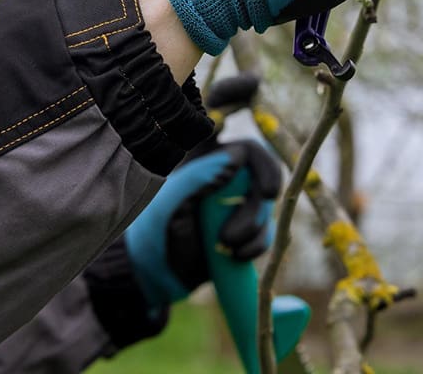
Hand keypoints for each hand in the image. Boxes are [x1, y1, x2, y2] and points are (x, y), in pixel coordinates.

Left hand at [121, 139, 281, 310]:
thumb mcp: (172, 202)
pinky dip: (257, 245)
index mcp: (206, 161)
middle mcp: (226, 178)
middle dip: (258, 203)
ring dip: (254, 228)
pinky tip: (236, 255)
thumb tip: (237, 156)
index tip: (267, 192)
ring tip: (224, 245)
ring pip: (266, 208)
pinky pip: (266, 232)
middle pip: (264, 178)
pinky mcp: (245, 231)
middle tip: (246, 218)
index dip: (264, 165)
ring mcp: (238, 205)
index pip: (246, 149)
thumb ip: (200, 176)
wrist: (155, 272)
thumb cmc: (155, 229)